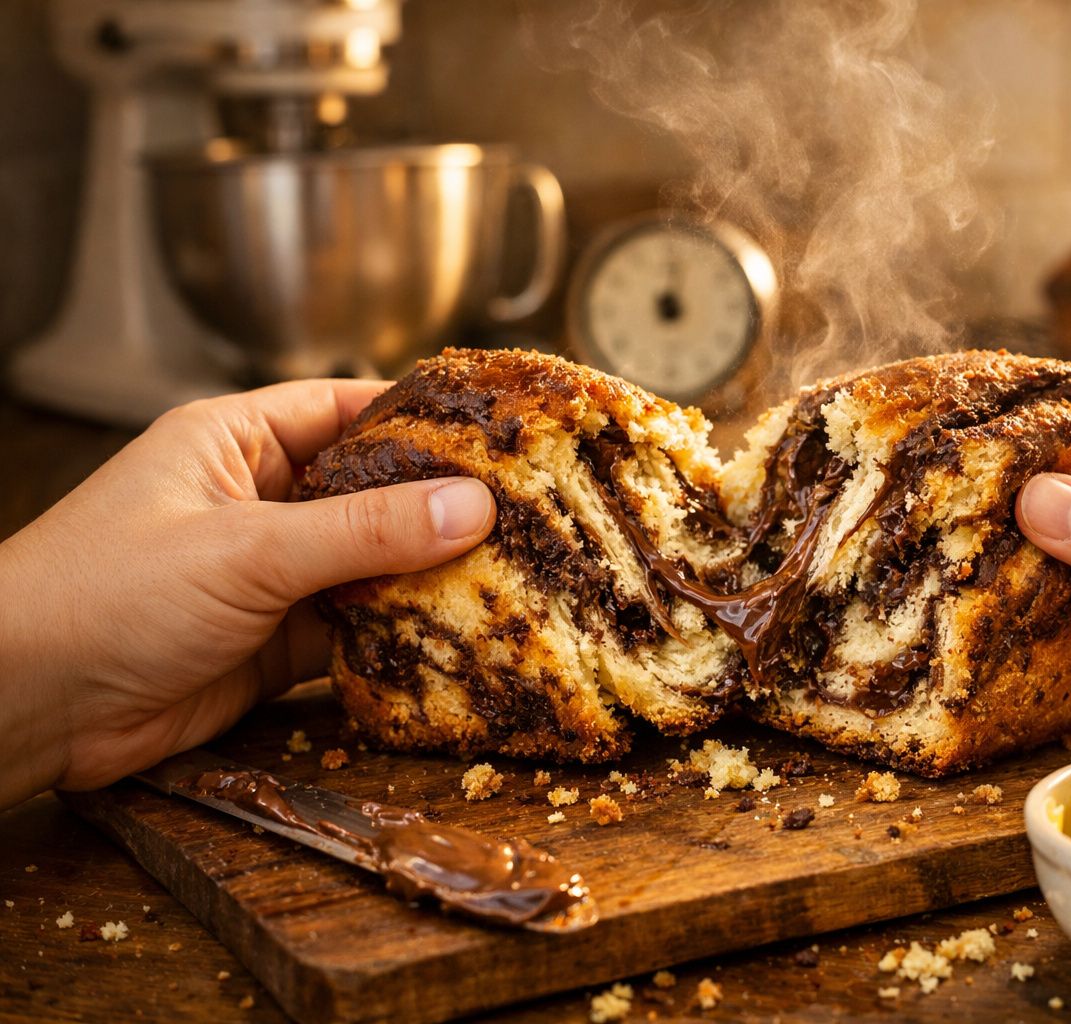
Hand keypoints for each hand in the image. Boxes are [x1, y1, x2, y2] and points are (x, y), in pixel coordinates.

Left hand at [0, 381, 494, 808]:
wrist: (28, 706)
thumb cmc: (103, 595)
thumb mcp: (246, 549)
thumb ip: (363, 532)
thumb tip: (471, 508)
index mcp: (236, 442)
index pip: (347, 408)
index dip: (422, 419)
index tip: (498, 433)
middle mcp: (258, 501)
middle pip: (371, 493)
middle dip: (440, 508)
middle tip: (525, 515)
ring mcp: (269, 575)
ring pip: (370, 566)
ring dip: (425, 579)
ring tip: (510, 578)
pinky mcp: (274, 644)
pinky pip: (355, 631)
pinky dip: (399, 638)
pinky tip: (454, 640)